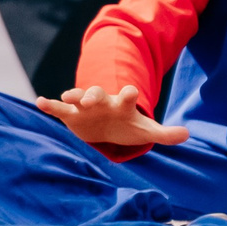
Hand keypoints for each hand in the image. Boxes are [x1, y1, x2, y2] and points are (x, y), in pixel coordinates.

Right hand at [33, 84, 189, 147]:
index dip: (130, 94)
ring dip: (72, 95)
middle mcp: (102, 101)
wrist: (108, 126)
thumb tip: (187, 134)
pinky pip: (58, 108)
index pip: (127, 96)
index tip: (133, 91)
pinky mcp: (70, 114)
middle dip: (93, 94)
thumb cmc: (128, 126)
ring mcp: (84, 106)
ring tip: (66, 97)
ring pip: (76, 97)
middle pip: (97, 93)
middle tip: (90, 98)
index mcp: (122, 104)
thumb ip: (165, 133)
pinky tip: (39, 102)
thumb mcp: (146, 131)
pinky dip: (49, 105)